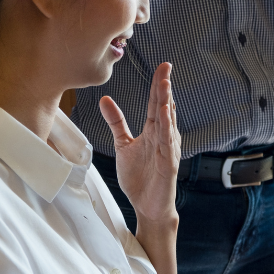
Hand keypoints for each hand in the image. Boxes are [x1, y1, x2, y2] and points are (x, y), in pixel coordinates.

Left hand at [98, 62, 180, 223]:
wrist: (148, 206)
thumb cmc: (140, 178)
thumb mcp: (123, 145)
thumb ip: (116, 122)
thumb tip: (105, 99)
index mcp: (153, 132)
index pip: (154, 104)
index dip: (157, 86)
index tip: (161, 67)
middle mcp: (163, 138)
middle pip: (162, 109)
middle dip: (164, 89)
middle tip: (165, 68)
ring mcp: (167, 151)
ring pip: (167, 124)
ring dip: (167, 104)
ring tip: (166, 86)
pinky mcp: (168, 165)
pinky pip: (168, 145)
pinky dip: (167, 130)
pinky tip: (166, 115)